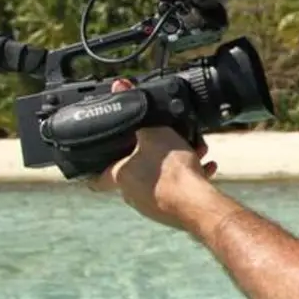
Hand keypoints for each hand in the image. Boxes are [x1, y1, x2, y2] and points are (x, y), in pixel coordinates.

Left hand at [89, 78, 218, 228]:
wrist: (196, 204)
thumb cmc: (171, 170)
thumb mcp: (153, 131)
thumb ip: (137, 111)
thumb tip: (120, 87)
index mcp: (120, 176)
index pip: (96, 176)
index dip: (94, 166)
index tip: (97, 159)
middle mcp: (132, 194)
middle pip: (135, 170)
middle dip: (150, 154)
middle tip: (164, 142)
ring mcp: (152, 205)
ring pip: (160, 178)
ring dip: (174, 164)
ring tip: (193, 150)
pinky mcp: (171, 212)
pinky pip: (177, 190)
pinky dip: (188, 177)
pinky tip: (204, 166)